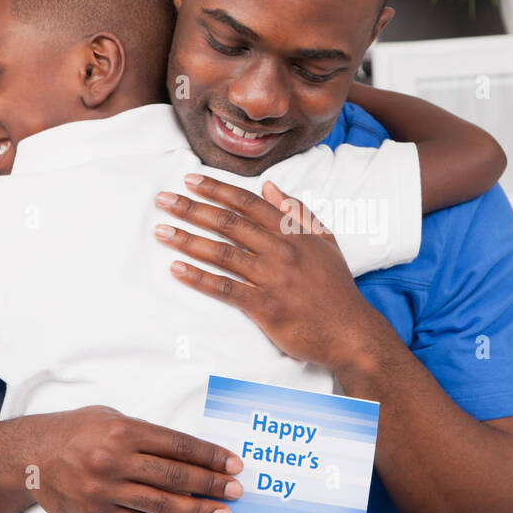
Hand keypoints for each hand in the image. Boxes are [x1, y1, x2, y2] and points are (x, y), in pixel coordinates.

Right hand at [29, 405, 244, 512]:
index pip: (179, 445)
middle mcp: (115, 460)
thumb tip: (191, 454)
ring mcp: (105, 490)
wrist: (29, 457)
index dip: (210, 456)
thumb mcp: (111, 417)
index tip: (234, 464)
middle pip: (175, 475)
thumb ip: (146, 434)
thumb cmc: (77, 432)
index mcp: (124, 430)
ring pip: (162, 503)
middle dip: (211, 484)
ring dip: (198, 510)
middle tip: (237, 492)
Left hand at [153, 174, 387, 373]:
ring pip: (223, 253)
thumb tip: (271, 187)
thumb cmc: (336, 288)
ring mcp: (273, 278)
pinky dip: (199, 278)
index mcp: (293, 233)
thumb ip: (298, 213)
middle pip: (229, 222)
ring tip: (161, 231)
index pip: (248, 203)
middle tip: (163, 199)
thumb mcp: (326, 241)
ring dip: (188, 240)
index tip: (190, 180)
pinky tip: (177, 269)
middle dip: (192, 208)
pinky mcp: (266, 307)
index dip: (217, 189)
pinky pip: (225, 289)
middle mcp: (281, 250)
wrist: (351, 332)